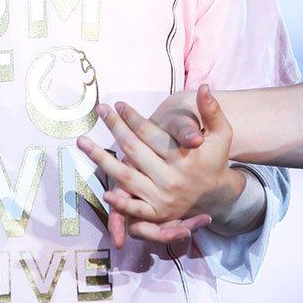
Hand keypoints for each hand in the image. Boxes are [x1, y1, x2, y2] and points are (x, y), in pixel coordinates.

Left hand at [76, 86, 232, 248]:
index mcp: (185, 157)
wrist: (217, 195)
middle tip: (101, 111)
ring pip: (126, 177)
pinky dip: (119, 202)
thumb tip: (205, 88)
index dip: (132, 117)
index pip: (150, 134)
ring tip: (82, 141)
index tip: (118, 104)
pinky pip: (134, 208)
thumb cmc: (214, 158)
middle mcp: (172, 178)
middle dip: (115, 128)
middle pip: (134, 150)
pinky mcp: (157, 214)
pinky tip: (103, 190)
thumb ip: (212, 111)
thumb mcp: (221, 134)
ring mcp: (163, 198)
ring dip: (101, 159)